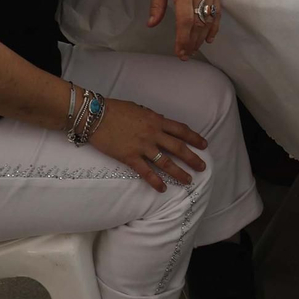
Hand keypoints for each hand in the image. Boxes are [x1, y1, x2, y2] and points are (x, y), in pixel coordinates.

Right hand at [90, 98, 207, 191]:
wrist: (95, 115)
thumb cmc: (115, 109)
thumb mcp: (139, 109)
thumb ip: (152, 118)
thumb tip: (160, 123)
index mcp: (156, 120)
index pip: (181, 130)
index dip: (194, 138)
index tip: (204, 145)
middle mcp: (153, 133)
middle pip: (178, 147)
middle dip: (192, 158)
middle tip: (202, 167)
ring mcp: (142, 146)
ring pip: (166, 162)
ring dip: (179, 172)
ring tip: (188, 181)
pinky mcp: (129, 157)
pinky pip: (146, 172)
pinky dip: (156, 181)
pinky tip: (163, 188)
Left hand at [147, 0, 221, 58]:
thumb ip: (157, 5)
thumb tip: (152, 24)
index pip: (185, 20)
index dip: (183, 38)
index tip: (179, 51)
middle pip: (198, 23)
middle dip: (192, 42)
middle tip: (185, 55)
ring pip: (208, 20)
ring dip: (201, 38)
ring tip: (193, 49)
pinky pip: (216, 12)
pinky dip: (214, 27)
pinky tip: (209, 38)